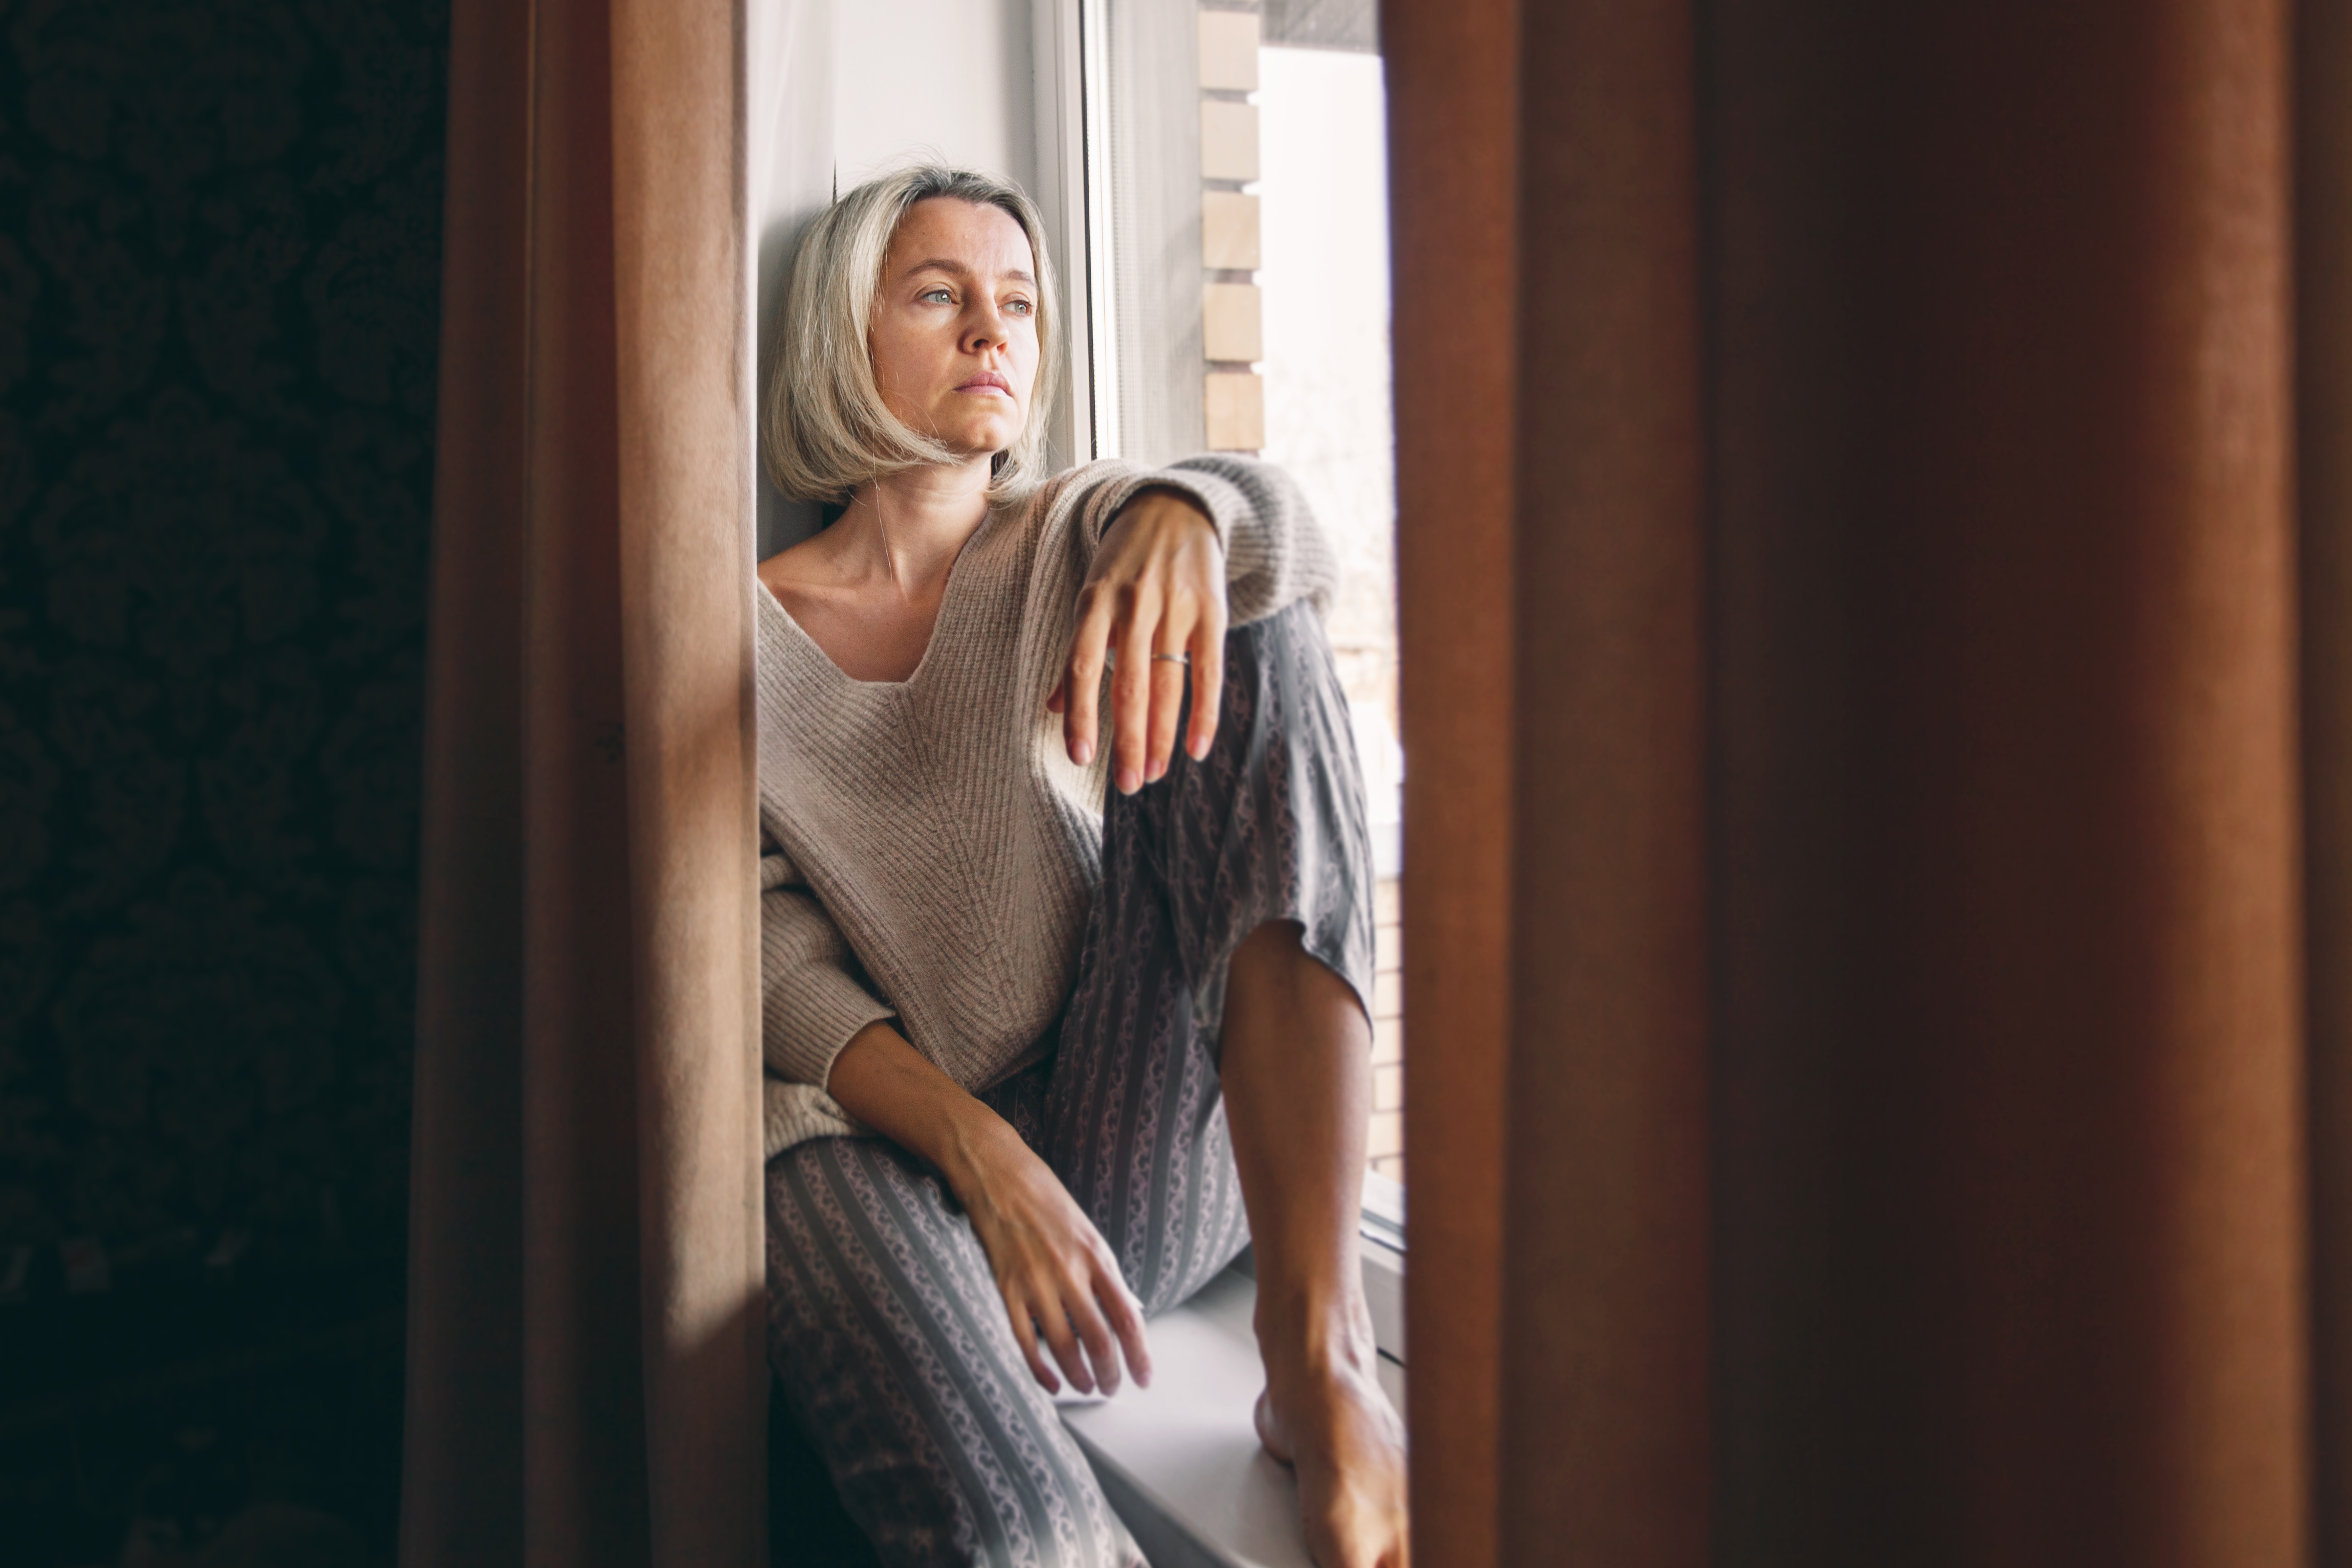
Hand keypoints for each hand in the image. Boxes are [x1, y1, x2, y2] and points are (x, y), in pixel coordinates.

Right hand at [948, 1120, 1153, 1396]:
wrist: (999, 1173)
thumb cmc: (1047, 1201)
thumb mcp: (1088, 1232)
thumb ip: (1105, 1273)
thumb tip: (1127, 1312)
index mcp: (1097, 1256)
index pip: (1127, 1318)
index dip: (1140, 1355)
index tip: (1145, 1378)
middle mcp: (1070, 1272)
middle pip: (1099, 1340)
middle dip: (1110, 1374)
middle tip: (1113, 1388)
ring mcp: (1036, 1281)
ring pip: (1064, 1347)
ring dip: (1079, 1377)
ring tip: (1086, 1388)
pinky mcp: (1006, 1287)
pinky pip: (1025, 1341)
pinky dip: (1040, 1369)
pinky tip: (1051, 1383)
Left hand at [1049, 487, 1226, 792]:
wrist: (1174, 507)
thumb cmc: (1124, 561)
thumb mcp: (1091, 593)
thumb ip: (1077, 649)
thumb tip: (1054, 708)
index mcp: (1095, 600)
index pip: (1084, 665)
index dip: (1084, 714)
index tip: (1082, 758)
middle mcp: (1134, 604)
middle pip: (1129, 683)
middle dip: (1128, 740)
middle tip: (1127, 784)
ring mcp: (1175, 606)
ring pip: (1168, 683)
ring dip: (1163, 736)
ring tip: (1155, 775)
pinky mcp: (1210, 610)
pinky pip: (1208, 670)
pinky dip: (1204, 712)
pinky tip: (1196, 748)